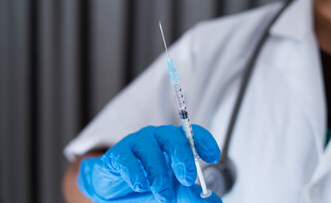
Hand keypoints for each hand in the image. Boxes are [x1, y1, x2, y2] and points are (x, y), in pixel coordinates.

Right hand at [77, 125, 221, 202]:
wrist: (116, 193)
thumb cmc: (148, 186)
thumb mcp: (173, 192)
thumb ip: (191, 195)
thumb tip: (215, 200)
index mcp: (174, 143)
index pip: (192, 134)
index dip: (203, 141)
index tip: (212, 156)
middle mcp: (157, 139)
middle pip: (172, 136)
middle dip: (182, 156)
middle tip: (187, 179)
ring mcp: (136, 144)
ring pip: (149, 149)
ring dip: (158, 173)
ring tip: (164, 195)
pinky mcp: (118, 154)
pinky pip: (126, 158)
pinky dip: (134, 173)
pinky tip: (140, 186)